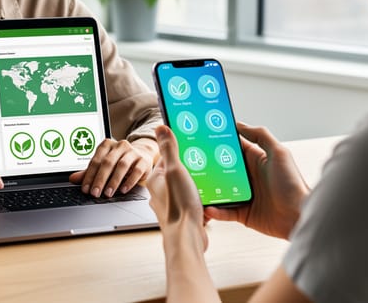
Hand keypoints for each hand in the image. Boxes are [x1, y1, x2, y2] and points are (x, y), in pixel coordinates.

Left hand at [68, 138, 155, 197]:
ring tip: (108, 193)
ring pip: (122, 166)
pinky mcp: (143, 160)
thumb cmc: (119, 161)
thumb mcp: (103, 165)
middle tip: (95, 193)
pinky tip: (123, 190)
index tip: (86, 189)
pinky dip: (129, 181)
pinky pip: (136, 171)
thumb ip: (89, 172)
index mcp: (107, 145)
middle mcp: (120, 146)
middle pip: (107, 162)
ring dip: (113, 181)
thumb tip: (72, 179)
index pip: (96, 160)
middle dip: (100, 179)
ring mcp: (132, 152)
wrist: (141, 155)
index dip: (89, 175)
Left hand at [146, 126, 206, 247]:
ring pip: (188, 188)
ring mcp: (173, 204)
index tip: (190, 145)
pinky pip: (195, 202)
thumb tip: (161, 128)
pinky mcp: (185, 215)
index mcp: (156, 179)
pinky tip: (211, 197)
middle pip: (178, 172)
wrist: (187, 238)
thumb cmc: (179, 207)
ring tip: (209, 182)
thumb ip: (169, 149)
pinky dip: (203, 199)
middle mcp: (162, 192)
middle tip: (204, 165)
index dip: (179, 150)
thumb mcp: (175, 171)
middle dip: (192, 169)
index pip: (166, 158)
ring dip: (199, 185)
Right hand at [204, 122, 308, 239]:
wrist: (299, 217)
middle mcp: (247, 176)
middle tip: (190, 162)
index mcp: (255, 160)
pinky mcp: (242, 213)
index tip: (200, 136)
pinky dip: (214, 210)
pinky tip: (208, 207)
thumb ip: (261, 136)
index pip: (231, 147)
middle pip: (220, 168)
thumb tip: (240, 125)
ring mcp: (243, 194)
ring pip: (218, 190)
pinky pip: (223, 211)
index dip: (217, 141)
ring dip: (207, 189)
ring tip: (195, 186)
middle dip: (206, 165)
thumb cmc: (293, 185)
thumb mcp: (280, 154)